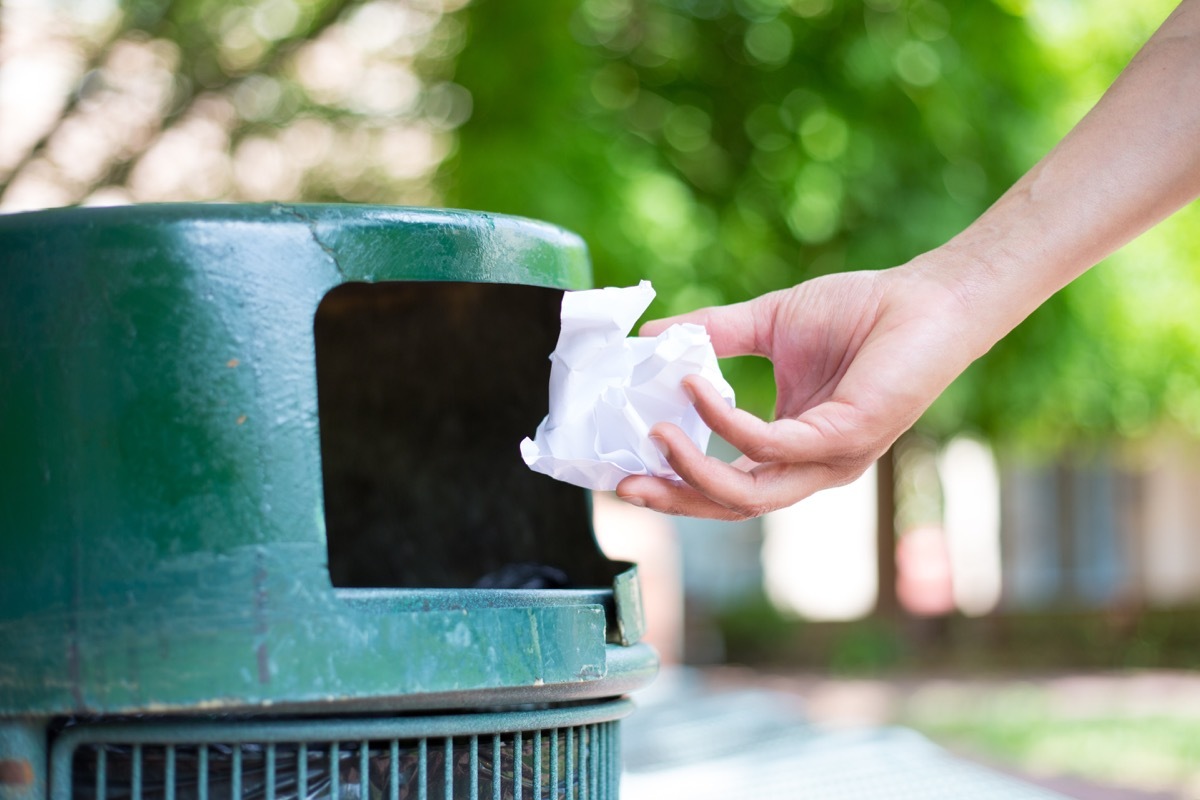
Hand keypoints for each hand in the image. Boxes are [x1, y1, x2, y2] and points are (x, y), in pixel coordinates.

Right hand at [615, 264, 980, 518]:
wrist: (925, 296)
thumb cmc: (858, 312)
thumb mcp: (767, 325)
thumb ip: (712, 336)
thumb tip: (650, 337)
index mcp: (791, 448)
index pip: (727, 484)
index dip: (676, 483)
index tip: (626, 467)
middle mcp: (811, 465)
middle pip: (732, 506)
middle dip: (674, 499)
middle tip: (624, 485)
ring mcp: (831, 458)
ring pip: (750, 493)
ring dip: (694, 471)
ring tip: (654, 434)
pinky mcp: (848, 436)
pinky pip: (773, 444)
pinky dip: (727, 422)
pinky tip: (696, 389)